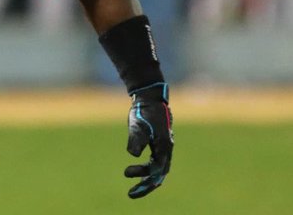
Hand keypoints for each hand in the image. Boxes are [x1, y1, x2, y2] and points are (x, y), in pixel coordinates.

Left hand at [124, 82, 172, 197]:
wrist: (150, 98)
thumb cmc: (144, 110)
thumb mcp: (138, 124)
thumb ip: (136, 139)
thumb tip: (133, 154)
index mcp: (164, 146)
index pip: (156, 169)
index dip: (142, 175)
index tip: (126, 174)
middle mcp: (166, 149)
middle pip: (159, 174)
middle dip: (146, 186)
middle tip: (131, 194)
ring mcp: (164, 147)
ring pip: (159, 170)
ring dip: (147, 180)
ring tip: (135, 189)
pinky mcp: (159, 144)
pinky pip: (156, 163)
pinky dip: (148, 171)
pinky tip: (138, 173)